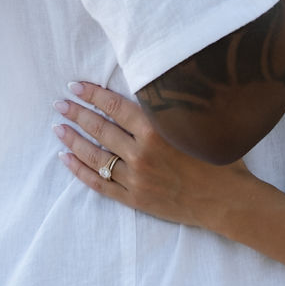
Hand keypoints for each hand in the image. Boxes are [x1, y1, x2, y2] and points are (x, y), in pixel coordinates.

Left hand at [54, 81, 250, 226]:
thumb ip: (172, 108)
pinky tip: (66, 160)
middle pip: (100, 129)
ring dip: (73, 140)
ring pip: (95, 156)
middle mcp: (140, 153)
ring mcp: (135, 178)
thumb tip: (153, 85)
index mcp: (156, 130)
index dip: (92, 95)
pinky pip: (99, 184)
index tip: (75, 86)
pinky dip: (80, 171)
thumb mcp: (198, 124)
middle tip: (60, 104)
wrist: (226, 200)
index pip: (115, 107)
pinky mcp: (134, 198)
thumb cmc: (219, 158)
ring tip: (58, 128)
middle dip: (77, 114)